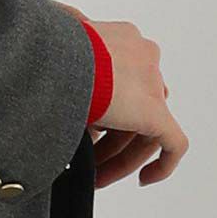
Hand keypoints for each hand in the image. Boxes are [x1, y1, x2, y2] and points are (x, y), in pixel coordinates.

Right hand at [50, 3, 187, 189]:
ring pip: (147, 128)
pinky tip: (145, 180)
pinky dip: (163, 164)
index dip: (103, 111)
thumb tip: (47, 60)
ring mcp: (150, 84)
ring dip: (123, 156)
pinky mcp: (154, 111)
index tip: (85, 131)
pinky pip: (173, 144)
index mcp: (120, 37)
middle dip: (111, 138)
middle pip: (134, 106)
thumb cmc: (43, 51)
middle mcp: (141, 57)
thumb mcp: (51, 46)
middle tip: (89, 159)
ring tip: (99, 176)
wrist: (50, 57)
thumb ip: (62, 59)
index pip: (121, 79)